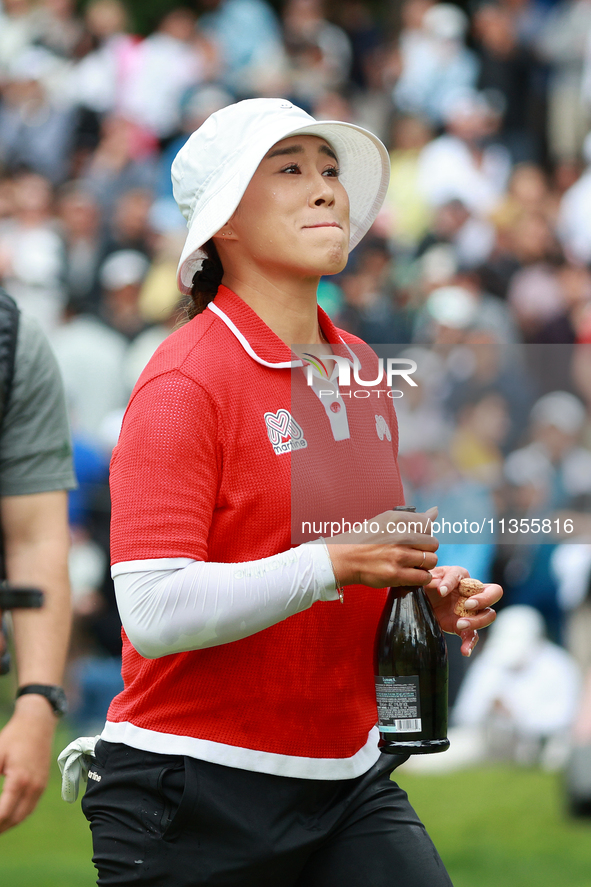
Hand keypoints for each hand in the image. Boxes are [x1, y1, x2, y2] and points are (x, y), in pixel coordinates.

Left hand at [0, 695, 55, 832]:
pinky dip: (18, 815)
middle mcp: (33, 786)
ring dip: (8, 824)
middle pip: (14, 818)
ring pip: (24, 815)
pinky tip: (8, 815)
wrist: (38, 722)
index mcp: (20, 780)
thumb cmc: (14, 736)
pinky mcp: (43, 782)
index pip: (3, 813)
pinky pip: (30, 806)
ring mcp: (40, 785)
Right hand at [325, 507, 438, 589]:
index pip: (428, 525)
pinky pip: (423, 577)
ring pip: (431, 561)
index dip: (424, 533)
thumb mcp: (387, 520)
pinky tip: (412, 574)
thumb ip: (413, 518)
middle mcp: (400, 536)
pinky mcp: (396, 575)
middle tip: (415, 553)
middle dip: (427, 549)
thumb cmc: (366, 539)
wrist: (345, 557)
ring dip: (425, 564)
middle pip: (433, 543)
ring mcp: (398, 556)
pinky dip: (422, 577)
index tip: (415, 539)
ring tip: (413, 564)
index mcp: (397, 520)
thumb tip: (435, 511)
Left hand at [424, 565, 502, 656]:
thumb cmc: (424, 588)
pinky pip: (473, 636)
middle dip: (484, 599)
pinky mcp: (464, 627)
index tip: (441, 591)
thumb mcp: (423, 582)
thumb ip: (430, 580)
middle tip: (468, 604)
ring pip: (488, 615)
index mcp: (458, 577)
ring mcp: (470, 611)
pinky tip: (464, 651)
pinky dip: (470, 644)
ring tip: (460, 625)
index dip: (452, 581)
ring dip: (477, 621)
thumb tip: (439, 586)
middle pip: (494, 592)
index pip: (461, 574)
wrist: (419, 605)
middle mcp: (469, 593)